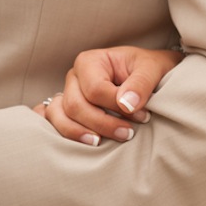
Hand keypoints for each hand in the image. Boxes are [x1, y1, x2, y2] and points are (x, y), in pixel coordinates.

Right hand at [35, 46, 183, 144]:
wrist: (150, 76)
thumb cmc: (149, 70)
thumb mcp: (152, 69)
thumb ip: (141, 84)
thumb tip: (126, 104)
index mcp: (90, 61)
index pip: (95, 89)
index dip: (117, 107)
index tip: (143, 116)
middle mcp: (74, 77)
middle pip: (75, 105)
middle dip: (102, 124)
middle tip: (128, 134)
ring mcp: (67, 94)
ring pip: (60, 116)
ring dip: (80, 133)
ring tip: (101, 144)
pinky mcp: (67, 111)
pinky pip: (54, 121)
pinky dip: (64, 132)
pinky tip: (84, 142)